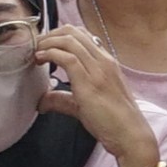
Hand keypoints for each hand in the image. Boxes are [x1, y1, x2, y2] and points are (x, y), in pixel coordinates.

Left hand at [38, 21, 162, 166]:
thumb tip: (43, 102)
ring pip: (69, 40)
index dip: (60, 35)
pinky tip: (41, 59)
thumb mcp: (85, 104)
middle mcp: (104, 61)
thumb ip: (63, 99)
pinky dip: (50, 54)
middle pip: (73, 31)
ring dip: (47, 42)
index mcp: (106, 62)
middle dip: (50, 34)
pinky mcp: (90, 82)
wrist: (130, 135)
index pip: (82, 35)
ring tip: (36, 52)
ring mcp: (98, 69)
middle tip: (37, 46)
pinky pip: (67, 57)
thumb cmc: (113, 121)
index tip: (45, 44)